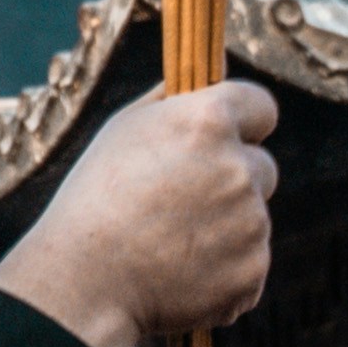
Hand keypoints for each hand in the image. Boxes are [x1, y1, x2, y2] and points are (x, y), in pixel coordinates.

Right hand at [0, 78, 275, 346]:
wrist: (85, 281)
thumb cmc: (97, 197)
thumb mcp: (126, 129)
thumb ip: (176, 97)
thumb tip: (214, 65)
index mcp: (208, 122)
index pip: (261, 106)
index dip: (245, 122)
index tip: (229, 137)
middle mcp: (239, 169)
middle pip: (262, 167)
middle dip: (233, 181)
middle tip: (182, 203)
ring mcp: (251, 225)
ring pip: (253, 220)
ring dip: (226, 229)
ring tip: (170, 244)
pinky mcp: (253, 272)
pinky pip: (249, 265)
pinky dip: (225, 272)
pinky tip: (180, 274)